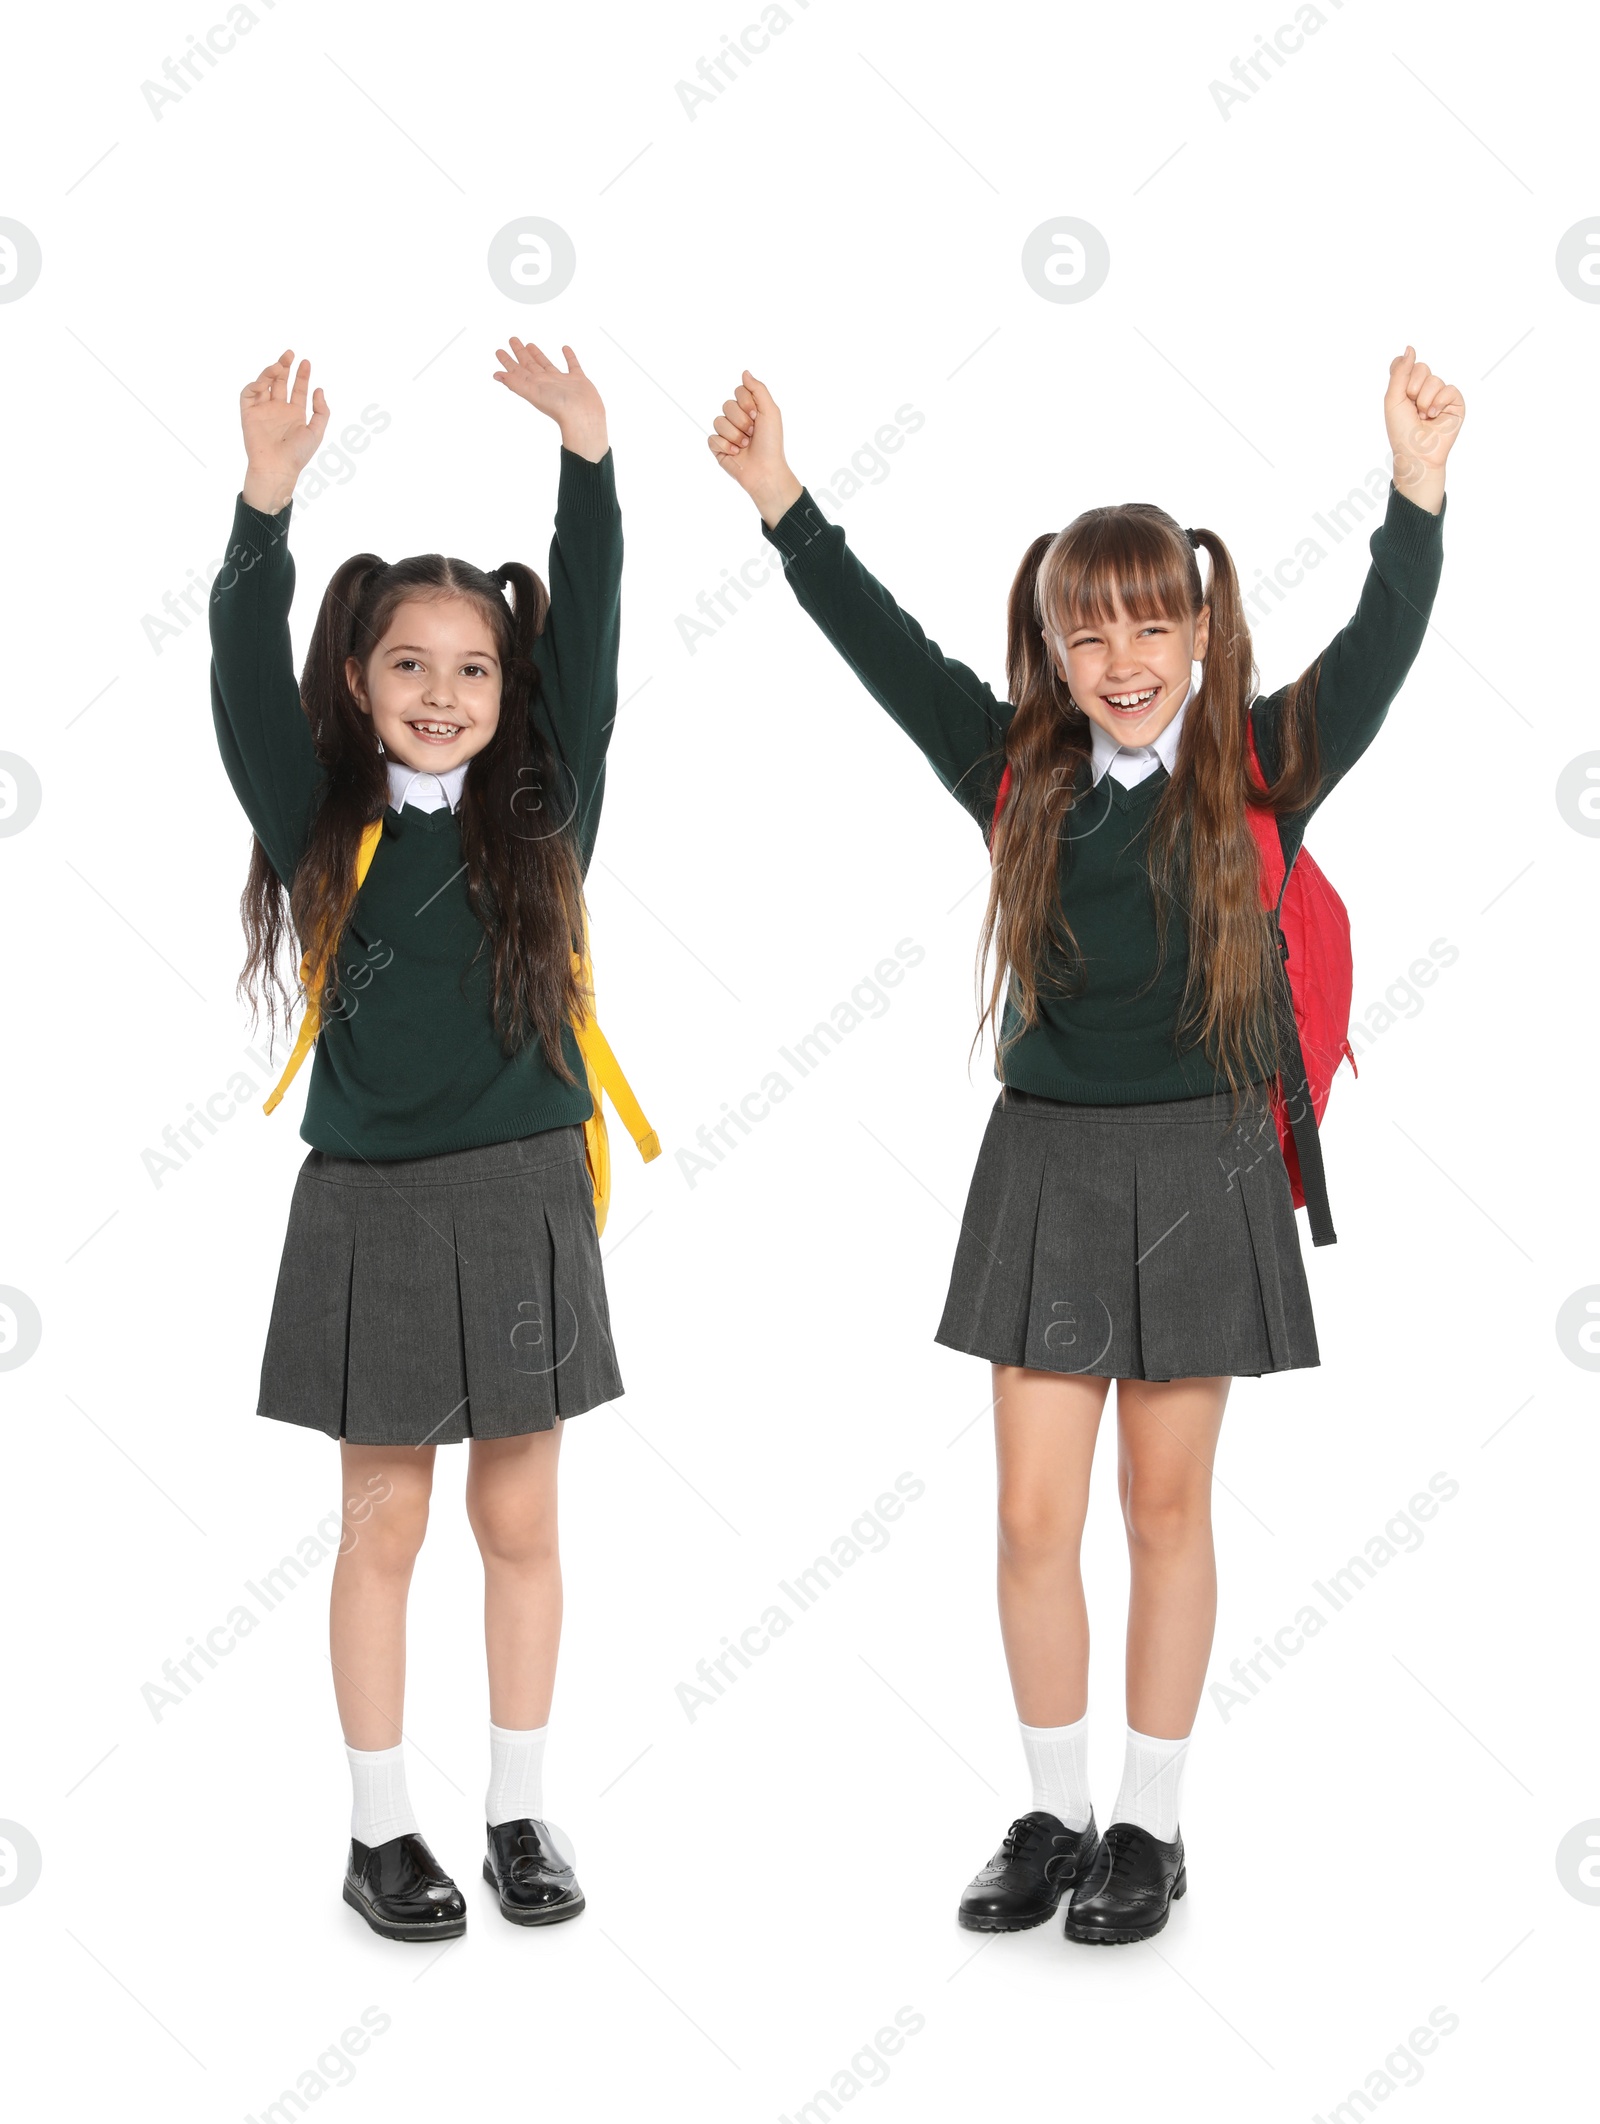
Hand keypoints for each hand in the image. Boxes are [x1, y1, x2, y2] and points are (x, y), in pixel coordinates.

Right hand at [239, 351, 329, 512]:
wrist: (277, 467)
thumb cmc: (297, 454)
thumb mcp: (317, 432)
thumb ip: (322, 411)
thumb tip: (320, 390)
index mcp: (295, 414)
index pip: (298, 389)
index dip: (302, 376)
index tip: (305, 362)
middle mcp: (278, 410)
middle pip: (281, 382)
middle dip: (285, 367)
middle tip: (290, 354)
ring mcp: (263, 410)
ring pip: (265, 384)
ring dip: (271, 371)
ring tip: (279, 364)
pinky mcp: (248, 413)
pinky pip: (249, 393)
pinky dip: (256, 384)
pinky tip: (265, 380)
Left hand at [494, 338, 607, 460]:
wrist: (583, 417)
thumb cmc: (558, 407)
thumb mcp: (532, 392)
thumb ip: (515, 383)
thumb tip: (496, 375)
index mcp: (534, 385)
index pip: (517, 370)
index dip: (507, 361)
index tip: (499, 351)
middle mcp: (546, 383)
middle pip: (529, 365)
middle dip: (520, 353)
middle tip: (513, 340)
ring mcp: (562, 381)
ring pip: (547, 364)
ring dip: (538, 354)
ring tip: (530, 344)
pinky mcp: (578, 380)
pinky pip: (572, 365)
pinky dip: (569, 357)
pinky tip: (565, 348)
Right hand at [707, 371, 801, 526]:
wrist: (766, 470)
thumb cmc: (772, 444)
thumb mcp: (770, 411)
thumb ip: (758, 389)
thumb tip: (745, 372)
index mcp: (750, 409)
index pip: (738, 391)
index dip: (746, 403)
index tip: (757, 416)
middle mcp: (737, 419)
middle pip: (727, 405)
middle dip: (741, 420)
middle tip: (752, 433)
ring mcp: (726, 433)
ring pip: (718, 421)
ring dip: (735, 435)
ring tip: (745, 445)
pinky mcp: (718, 448)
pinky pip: (712, 438)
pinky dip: (725, 446)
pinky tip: (736, 453)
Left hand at [1383, 346, 1463, 510]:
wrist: (1417, 453)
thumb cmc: (1402, 431)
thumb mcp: (1393, 399)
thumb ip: (1400, 372)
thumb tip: (1410, 348)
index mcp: (1407, 388)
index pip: (1405, 365)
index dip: (1402, 375)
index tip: (1401, 392)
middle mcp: (1424, 389)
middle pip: (1421, 368)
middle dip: (1413, 388)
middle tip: (1412, 407)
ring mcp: (1440, 395)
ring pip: (1434, 380)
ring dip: (1425, 400)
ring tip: (1423, 416)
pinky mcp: (1455, 402)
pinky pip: (1449, 389)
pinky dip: (1439, 403)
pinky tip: (1434, 416)